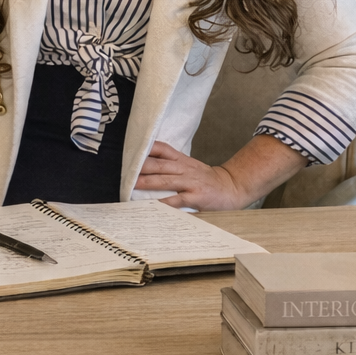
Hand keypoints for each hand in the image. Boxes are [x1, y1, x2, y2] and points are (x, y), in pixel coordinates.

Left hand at [135, 134, 307, 210]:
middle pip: (159, 164)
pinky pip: (177, 200)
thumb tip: (146, 166)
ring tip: (132, 185)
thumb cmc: (207, 179)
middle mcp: (184, 169)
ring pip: (165, 180)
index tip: (129, 148)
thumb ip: (171, 165)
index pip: (162, 149)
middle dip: (140, 166)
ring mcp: (190, 182)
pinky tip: (152, 206)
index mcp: (182, 160)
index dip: (146, 148)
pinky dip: (164, 203)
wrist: (232, 187)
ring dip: (147, 182)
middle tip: (123, 168)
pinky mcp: (195, 197)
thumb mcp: (190, 166)